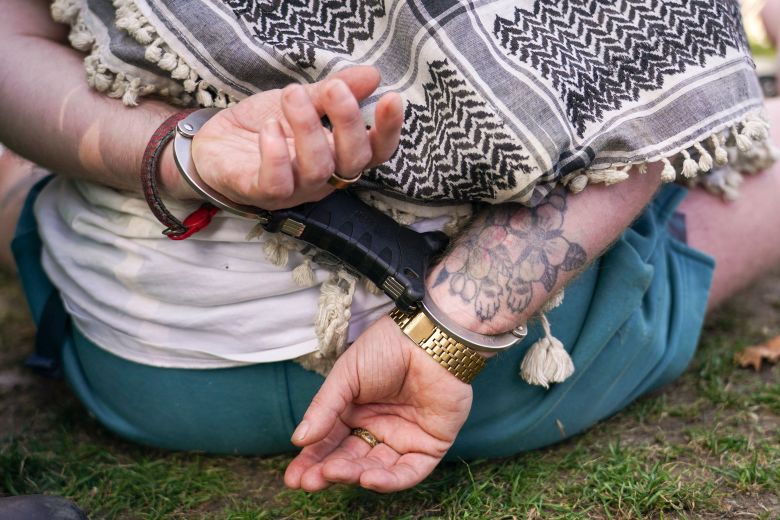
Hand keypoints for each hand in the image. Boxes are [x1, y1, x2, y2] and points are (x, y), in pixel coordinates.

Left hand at [175, 66, 402, 209]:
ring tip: (292, 95)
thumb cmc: (264, 127)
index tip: (391, 97)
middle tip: (334, 89)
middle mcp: (323, 177)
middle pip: (353, 162)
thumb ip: (333, 92)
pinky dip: (275, 153)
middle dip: (348, 123)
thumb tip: (373, 75)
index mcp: (338, 155)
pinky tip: (269, 127)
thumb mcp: (302, 101)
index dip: (388, 130)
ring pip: (317, 168)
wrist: (214, 145)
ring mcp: (294, 189)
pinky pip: (277, 182)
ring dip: (308, 127)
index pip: (375, 152)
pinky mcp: (261, 192)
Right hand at [283, 316, 472, 492]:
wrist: (429, 336)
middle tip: (309, 481)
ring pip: (377, 469)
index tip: (293, 478)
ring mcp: (404, 438)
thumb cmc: (387, 347)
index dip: (312, 460)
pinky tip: (367, 479)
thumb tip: (299, 440)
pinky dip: (390, 481)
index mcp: (356, 412)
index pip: (331, 443)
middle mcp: (379, 428)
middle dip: (329, 472)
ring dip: (354, 476)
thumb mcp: (346, 376)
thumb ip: (324, 408)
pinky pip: (410, 471)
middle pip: (351, 459)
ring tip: (333, 473)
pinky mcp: (431, 444)